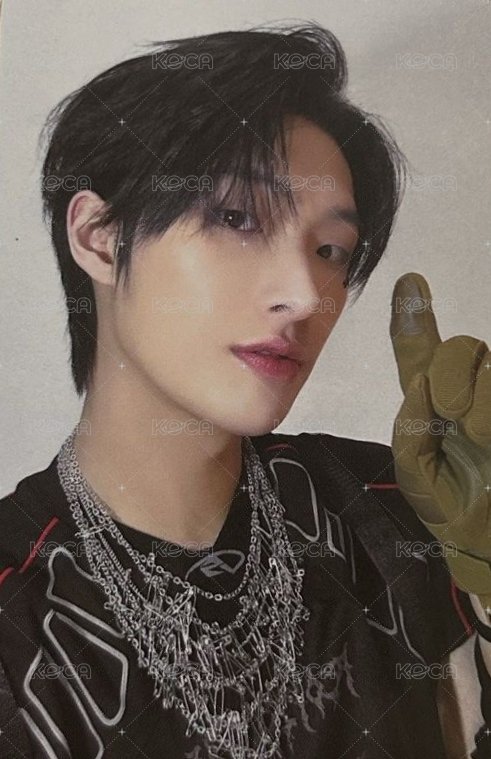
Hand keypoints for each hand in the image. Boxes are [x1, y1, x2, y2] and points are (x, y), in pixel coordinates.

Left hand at [389, 272, 490, 610]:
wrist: (487, 544)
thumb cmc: (451, 510)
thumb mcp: (416, 473)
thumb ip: (411, 426)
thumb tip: (424, 385)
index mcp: (432, 405)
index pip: (421, 354)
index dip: (415, 318)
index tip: (410, 283)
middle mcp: (468, 393)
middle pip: (461, 349)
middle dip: (453, 375)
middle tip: (454, 415)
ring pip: (486, 367)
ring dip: (477, 402)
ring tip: (481, 442)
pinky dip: (486, 413)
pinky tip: (486, 442)